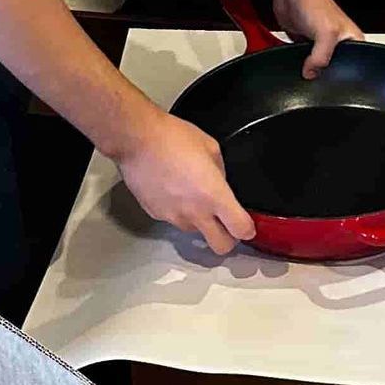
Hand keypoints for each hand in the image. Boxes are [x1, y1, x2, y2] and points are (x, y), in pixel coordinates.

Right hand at [115, 112, 256, 254]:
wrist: (136, 140)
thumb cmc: (171, 138)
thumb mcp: (210, 147)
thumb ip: (220, 171)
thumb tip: (219, 181)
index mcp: (214, 195)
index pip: (240, 229)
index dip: (248, 229)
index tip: (248, 224)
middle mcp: (195, 212)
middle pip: (221, 247)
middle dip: (228, 239)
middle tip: (227, 225)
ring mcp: (174, 217)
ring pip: (195, 232)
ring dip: (200, 221)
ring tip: (192, 195)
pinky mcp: (156, 215)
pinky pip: (174, 220)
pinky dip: (178, 211)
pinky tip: (173, 190)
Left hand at [272, 0, 364, 78]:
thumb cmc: (314, 2)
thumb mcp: (327, 34)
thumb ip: (321, 59)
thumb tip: (311, 74)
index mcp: (354, 40)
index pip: (355, 66)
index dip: (344, 75)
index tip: (331, 76)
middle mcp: (340, 43)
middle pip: (334, 68)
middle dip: (324, 72)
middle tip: (315, 69)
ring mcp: (321, 43)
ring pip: (317, 65)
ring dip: (309, 66)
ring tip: (305, 61)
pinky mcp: (305, 43)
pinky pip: (303, 60)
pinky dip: (299, 61)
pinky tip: (296, 58)